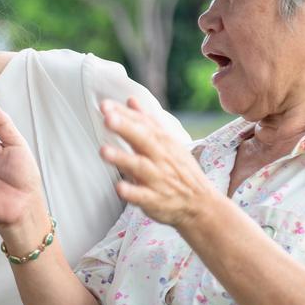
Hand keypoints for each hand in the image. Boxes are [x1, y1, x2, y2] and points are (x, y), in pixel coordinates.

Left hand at [99, 97, 213, 227]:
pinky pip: (143, 196)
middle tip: (107, 118)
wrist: (200, 204)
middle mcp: (160, 157)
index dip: (123, 114)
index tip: (105, 105)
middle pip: (142, 139)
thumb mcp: (168, 142)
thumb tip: (130, 100)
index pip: (142, 123)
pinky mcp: (155, 200)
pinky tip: (119, 188)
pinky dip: (132, 192)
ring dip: (122, 158)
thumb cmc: (179, 170)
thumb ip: (147, 121)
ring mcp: (157, 179)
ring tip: (103, 151)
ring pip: (139, 166)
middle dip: (125, 128)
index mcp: (162, 141)